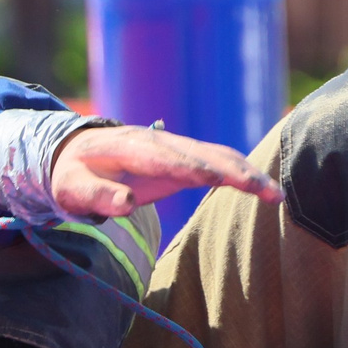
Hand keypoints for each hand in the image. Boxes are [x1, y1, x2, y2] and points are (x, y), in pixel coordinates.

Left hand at [49, 124, 280, 218]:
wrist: (73, 153)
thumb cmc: (72, 176)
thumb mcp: (72, 189)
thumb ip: (97, 196)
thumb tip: (126, 204)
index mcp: (131, 148)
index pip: (167, 158)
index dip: (193, 167)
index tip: (220, 178)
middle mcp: (159, 143)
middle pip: (203, 154)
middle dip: (236, 171)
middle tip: (267, 191)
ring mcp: (173, 149)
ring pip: (217, 155)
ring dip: (247, 172)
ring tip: (276, 194)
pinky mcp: (182, 159)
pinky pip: (216, 162)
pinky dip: (240, 172)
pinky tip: (264, 188)